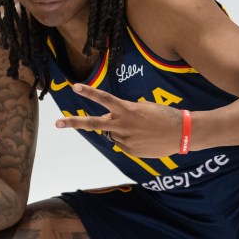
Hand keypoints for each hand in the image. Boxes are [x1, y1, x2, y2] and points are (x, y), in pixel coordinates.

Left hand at [54, 83, 184, 156]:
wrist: (181, 133)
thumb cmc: (164, 116)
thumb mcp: (143, 108)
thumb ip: (124, 113)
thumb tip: (111, 123)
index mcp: (126, 109)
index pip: (104, 99)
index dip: (89, 92)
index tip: (75, 86)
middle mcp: (122, 124)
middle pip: (92, 123)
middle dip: (73, 122)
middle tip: (57, 122)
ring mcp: (124, 139)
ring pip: (112, 134)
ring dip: (119, 130)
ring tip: (140, 129)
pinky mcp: (130, 151)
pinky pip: (122, 144)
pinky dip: (129, 140)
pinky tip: (144, 138)